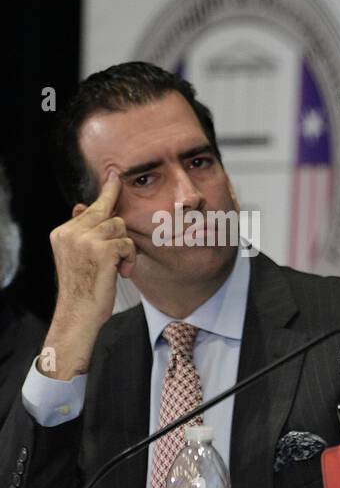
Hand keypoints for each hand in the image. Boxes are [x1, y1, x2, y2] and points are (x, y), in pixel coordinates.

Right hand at [41, 173, 135, 378]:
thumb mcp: (79, 256)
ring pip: (119, 227)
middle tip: (121, 224)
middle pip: (107, 215)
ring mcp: (84, 239)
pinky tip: (121, 272)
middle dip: (119, 228)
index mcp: (63, 232)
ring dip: (125, 248)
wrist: (78, 312)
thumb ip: (82, 232)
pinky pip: (127, 243)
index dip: (106, 193)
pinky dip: (129, 258)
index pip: (89, 208)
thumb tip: (80, 205)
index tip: (115, 174)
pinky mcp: (101, 249)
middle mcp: (70, 232)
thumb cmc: (84, 287)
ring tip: (118, 267)